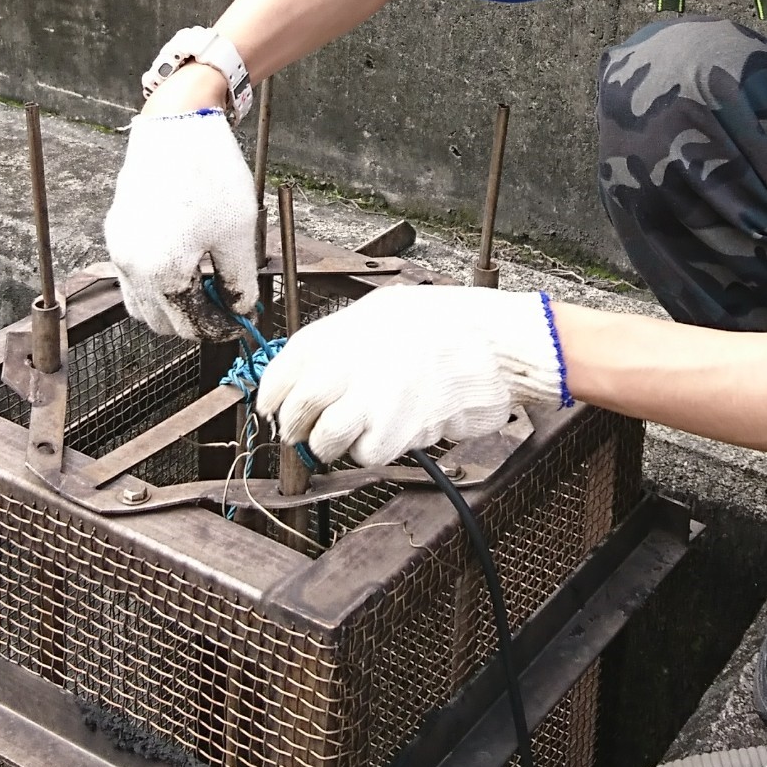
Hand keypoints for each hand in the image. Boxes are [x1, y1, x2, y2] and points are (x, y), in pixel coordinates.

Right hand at [100, 110, 259, 339]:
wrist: (176, 126)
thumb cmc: (210, 176)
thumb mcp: (238, 234)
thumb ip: (238, 281)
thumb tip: (239, 308)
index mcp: (162, 274)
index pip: (193, 326)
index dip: (223, 329)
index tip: (243, 321)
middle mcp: (131, 268)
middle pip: (162, 324)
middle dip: (195, 322)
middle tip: (226, 304)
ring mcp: (119, 249)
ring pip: (142, 304)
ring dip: (171, 306)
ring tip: (205, 284)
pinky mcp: (116, 231)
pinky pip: (132, 276)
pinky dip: (156, 283)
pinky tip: (184, 262)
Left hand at [256, 285, 568, 466]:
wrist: (495, 344)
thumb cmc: (448, 325)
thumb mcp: (386, 312)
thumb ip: (345, 339)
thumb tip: (312, 370)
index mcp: (346, 328)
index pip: (286, 366)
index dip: (272, 392)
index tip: (271, 406)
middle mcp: (352, 362)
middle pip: (298, 408)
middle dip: (296, 427)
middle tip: (305, 432)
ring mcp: (372, 398)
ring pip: (325, 440)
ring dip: (332, 445)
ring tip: (354, 433)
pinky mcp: (396, 430)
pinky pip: (366, 454)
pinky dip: (373, 451)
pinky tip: (391, 432)